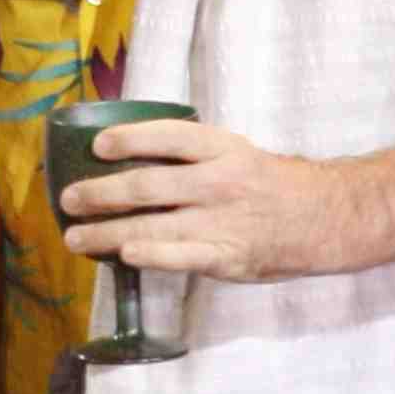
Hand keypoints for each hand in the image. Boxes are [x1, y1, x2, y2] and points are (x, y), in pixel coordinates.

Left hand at [59, 121, 349, 282]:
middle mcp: (218, 181)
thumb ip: (194, 157)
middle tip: (68, 199)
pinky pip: (180, 256)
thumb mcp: (238, 154)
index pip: (167, 137)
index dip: (129, 139)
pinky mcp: (227, 255)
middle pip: (147, 185)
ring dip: (107, 232)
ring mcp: (222, 220)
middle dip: (100, 193)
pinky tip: (125, 255)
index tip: (97, 146)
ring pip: (153, 225)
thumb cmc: (272, 185)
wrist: (326, 218)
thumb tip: (133, 160)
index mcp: (222, 148)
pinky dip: (151, 255)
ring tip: (76, 236)